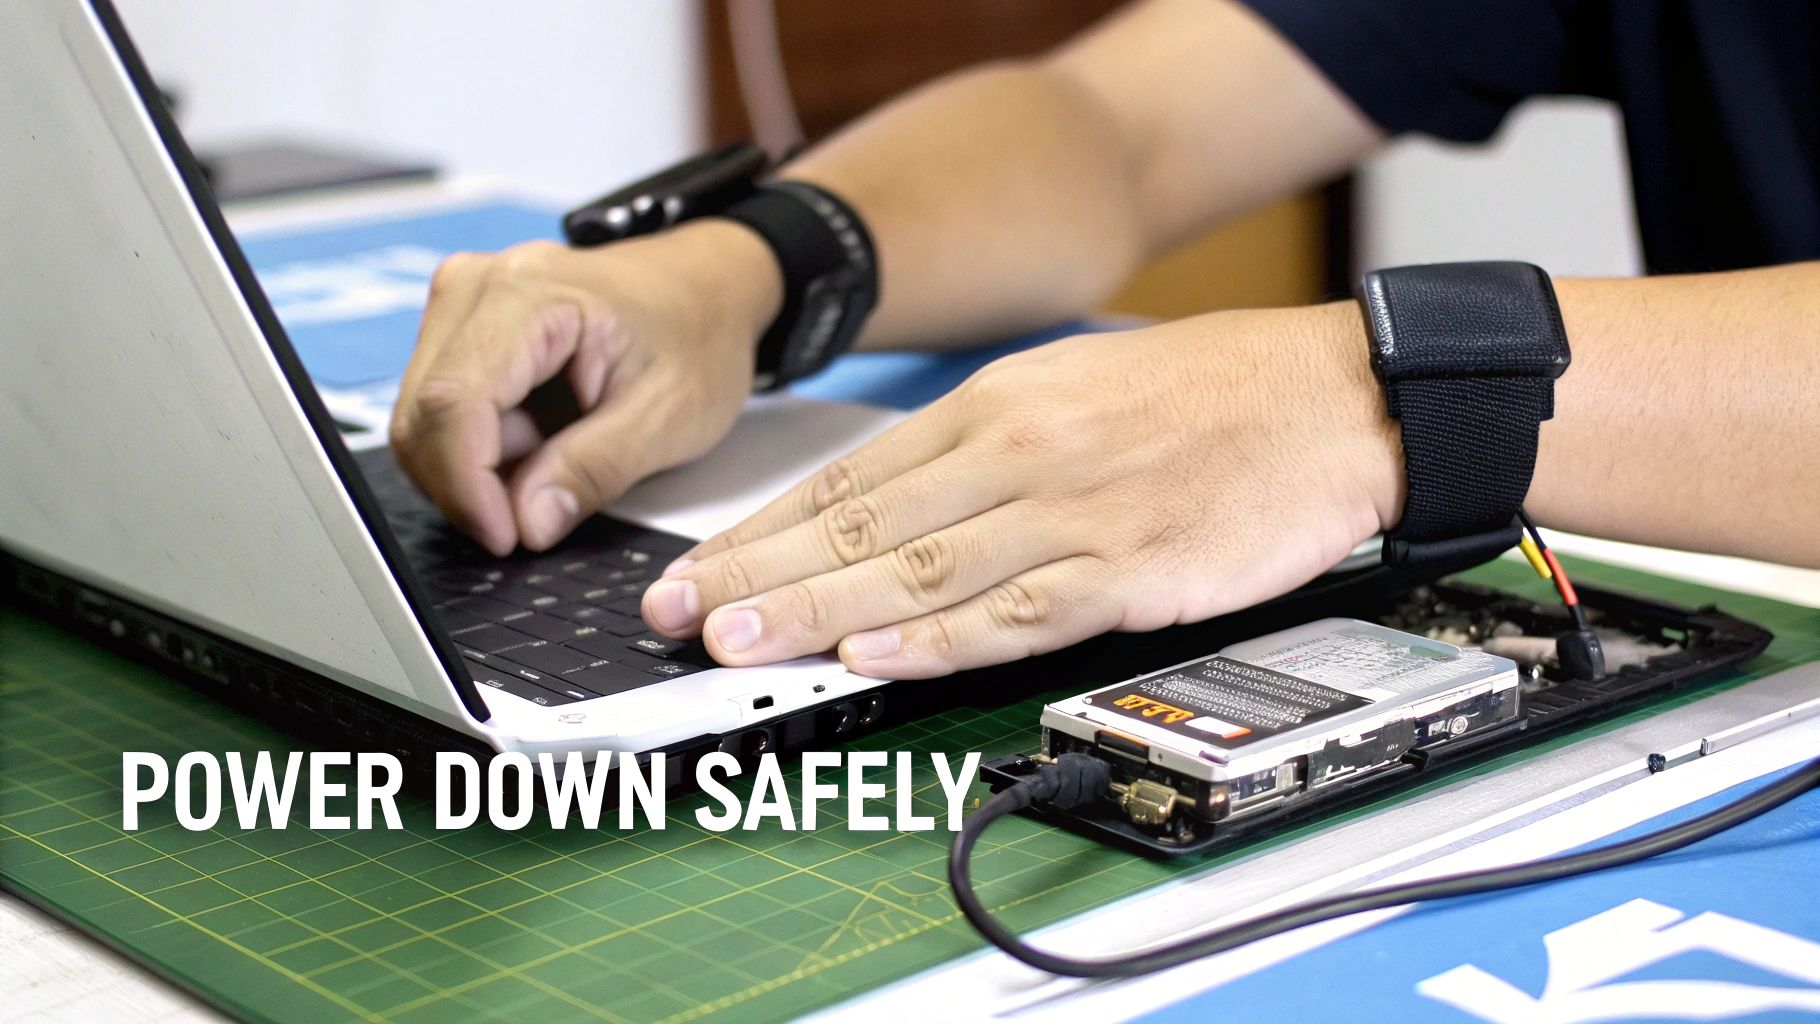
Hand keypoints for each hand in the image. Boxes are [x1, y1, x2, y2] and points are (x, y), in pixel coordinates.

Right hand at [390, 220, 780, 554]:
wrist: (705, 289)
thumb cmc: (696, 337)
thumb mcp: (668, 418)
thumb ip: (593, 471)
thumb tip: (526, 523)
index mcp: (529, 294)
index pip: (454, 404)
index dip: (467, 486)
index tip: (507, 537)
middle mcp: (476, 286)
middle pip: (424, 415)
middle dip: (471, 486)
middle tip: (537, 516)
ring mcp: (460, 303)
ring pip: (425, 419)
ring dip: (480, 467)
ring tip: (556, 461)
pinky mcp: (460, 328)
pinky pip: (442, 411)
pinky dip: (485, 449)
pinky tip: (541, 442)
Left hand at [639, 303, 1405, 676]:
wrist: (1334, 396)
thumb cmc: (1211, 392)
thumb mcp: (1075, 385)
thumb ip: (985, 446)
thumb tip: (896, 503)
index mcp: (997, 404)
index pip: (852, 476)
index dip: (764, 529)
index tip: (699, 568)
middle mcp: (1017, 451)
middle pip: (862, 524)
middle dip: (758, 575)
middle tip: (677, 616)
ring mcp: (1071, 511)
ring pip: (919, 569)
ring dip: (819, 611)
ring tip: (739, 644)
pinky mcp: (1130, 569)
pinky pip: (1016, 611)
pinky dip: (938, 640)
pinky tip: (874, 658)